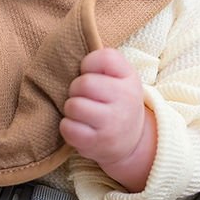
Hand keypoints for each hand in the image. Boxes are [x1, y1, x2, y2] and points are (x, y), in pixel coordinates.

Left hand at [60, 48, 155, 191]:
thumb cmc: (117, 101)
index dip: (89, 64)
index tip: (92, 74)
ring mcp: (113, 123)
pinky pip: (68, 128)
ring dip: (70, 108)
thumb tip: (67, 57)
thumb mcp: (120, 77)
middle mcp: (126, 99)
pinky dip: (67, 126)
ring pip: (73, 106)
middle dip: (75, 89)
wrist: (132, 140)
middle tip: (83, 96)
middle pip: (83, 83)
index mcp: (129, 78)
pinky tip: (79, 126)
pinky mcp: (99, 142)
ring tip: (80, 112)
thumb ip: (101, 63)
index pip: (104, 58)